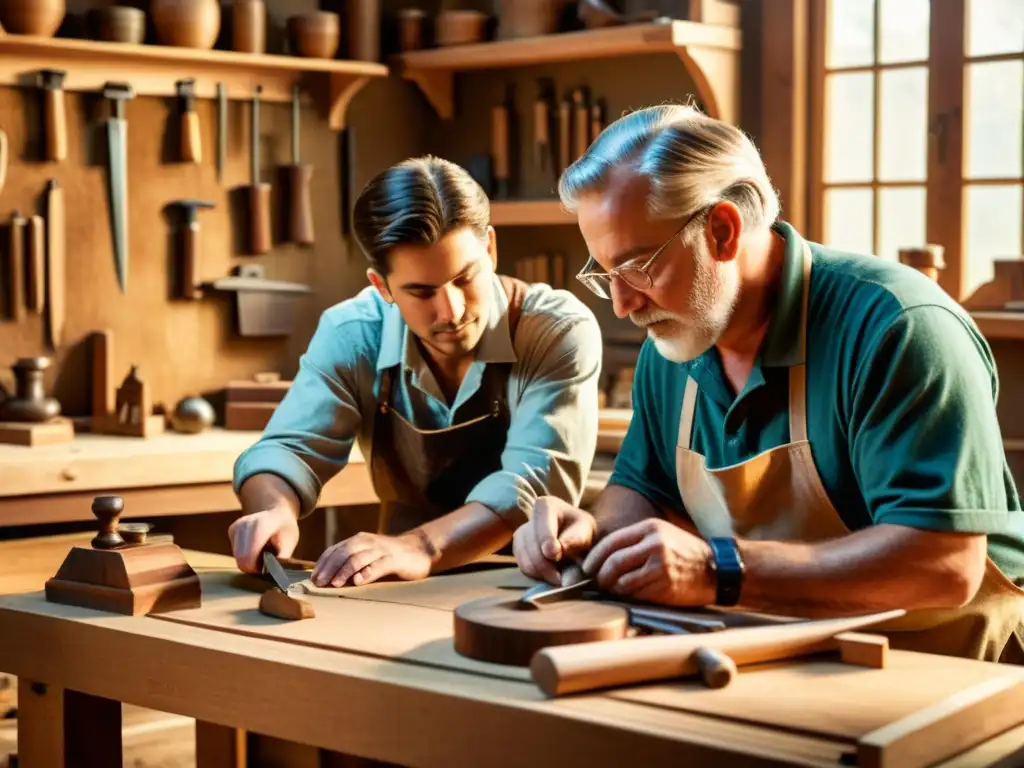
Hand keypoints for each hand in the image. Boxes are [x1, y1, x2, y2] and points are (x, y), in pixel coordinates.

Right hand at [228, 507, 299, 573]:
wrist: (277, 512)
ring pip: (237, 557)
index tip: (269, 566)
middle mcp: (244, 525)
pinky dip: (245, 553)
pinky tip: (255, 546)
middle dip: (253, 566)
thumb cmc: (285, 528)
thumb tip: (275, 572)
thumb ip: (282, 558)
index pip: (247, 558)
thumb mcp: (290, 543)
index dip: (257, 568)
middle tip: (266, 561)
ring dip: (249, 560)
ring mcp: (236, 526)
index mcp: (260, 526)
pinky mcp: (232, 529)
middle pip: (241, 560)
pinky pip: (235, 551)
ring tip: (262, 551)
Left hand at [311, 532, 432, 586]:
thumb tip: (326, 578)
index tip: (313, 578)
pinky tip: (359, 581)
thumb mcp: (367, 556)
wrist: (418, 550)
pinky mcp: (394, 559)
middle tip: (320, 582)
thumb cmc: (388, 557)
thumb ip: (350, 563)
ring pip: (359, 557)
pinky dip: (368, 572)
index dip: (323, 564)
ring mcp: (381, 550)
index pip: (335, 550)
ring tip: (335, 584)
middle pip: (344, 552)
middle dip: (329, 568)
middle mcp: (368, 542)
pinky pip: (379, 565)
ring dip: (345, 571)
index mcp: (358, 541)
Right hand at [513, 496, 596, 585]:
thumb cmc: (582, 532)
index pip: (542, 528)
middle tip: (562, 579)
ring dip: (543, 573)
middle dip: (547, 566)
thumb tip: (554, 551)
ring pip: (525, 560)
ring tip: (559, 577)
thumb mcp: (585, 532)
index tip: (556, 555)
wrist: (575, 536)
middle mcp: (529, 517)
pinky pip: (523, 567)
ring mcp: (521, 533)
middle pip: (532, 547)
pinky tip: (551, 573)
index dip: (547, 542)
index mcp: (546, 505)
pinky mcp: (518, 549)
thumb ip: (573, 540)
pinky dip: (537, 574)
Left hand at [582, 518, 715, 605]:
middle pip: (613, 563)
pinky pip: (637, 594)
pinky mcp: (666, 586)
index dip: (594, 558)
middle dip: (600, 576)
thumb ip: (634, 541)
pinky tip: (630, 595)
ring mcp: (661, 567)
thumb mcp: (660, 534)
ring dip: (613, 589)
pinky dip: (629, 597)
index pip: (611, 542)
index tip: (587, 568)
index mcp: (649, 528)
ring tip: (612, 590)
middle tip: (597, 583)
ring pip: (623, 582)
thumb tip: (601, 556)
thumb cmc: (684, 551)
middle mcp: (654, 545)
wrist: (717, 568)